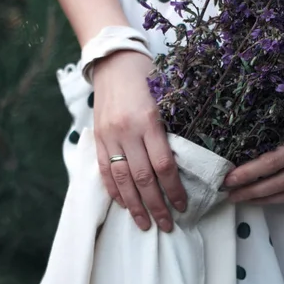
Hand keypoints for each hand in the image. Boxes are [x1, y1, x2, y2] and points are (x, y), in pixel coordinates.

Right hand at [93, 51, 186, 231]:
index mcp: (148, 120)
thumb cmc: (147, 75)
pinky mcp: (97, 137)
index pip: (163, 166)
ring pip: (121, 180)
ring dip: (133, 206)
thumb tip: (186, 162)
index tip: (183, 206)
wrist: (112, 57)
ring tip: (144, 224)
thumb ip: (173, 128)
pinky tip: (123, 205)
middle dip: (156, 206)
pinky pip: (103, 170)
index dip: (174, 190)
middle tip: (166, 225)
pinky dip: (113, 190)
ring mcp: (109, 136)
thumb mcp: (167, 95)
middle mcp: (126, 131)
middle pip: (143, 179)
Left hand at [222, 125, 283, 204]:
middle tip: (231, 195)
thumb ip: (277, 126)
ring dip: (267, 200)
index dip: (248, 173)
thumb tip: (242, 144)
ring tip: (246, 200)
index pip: (273, 162)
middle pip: (281, 182)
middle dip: (252, 191)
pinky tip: (270, 199)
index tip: (228, 179)